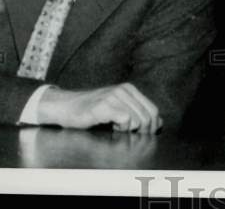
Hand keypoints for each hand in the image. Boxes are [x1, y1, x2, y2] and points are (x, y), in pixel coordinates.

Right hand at [36, 83, 161, 133]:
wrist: (66, 107)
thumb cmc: (91, 111)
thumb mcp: (117, 108)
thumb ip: (136, 112)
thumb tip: (158, 123)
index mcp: (130, 89)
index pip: (153, 110)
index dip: (152, 127)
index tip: (143, 136)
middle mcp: (124, 90)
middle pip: (147, 117)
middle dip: (142, 132)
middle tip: (128, 136)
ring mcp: (114, 96)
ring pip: (137, 120)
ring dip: (129, 130)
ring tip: (116, 128)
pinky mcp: (104, 105)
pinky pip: (125, 120)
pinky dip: (121, 129)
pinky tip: (111, 127)